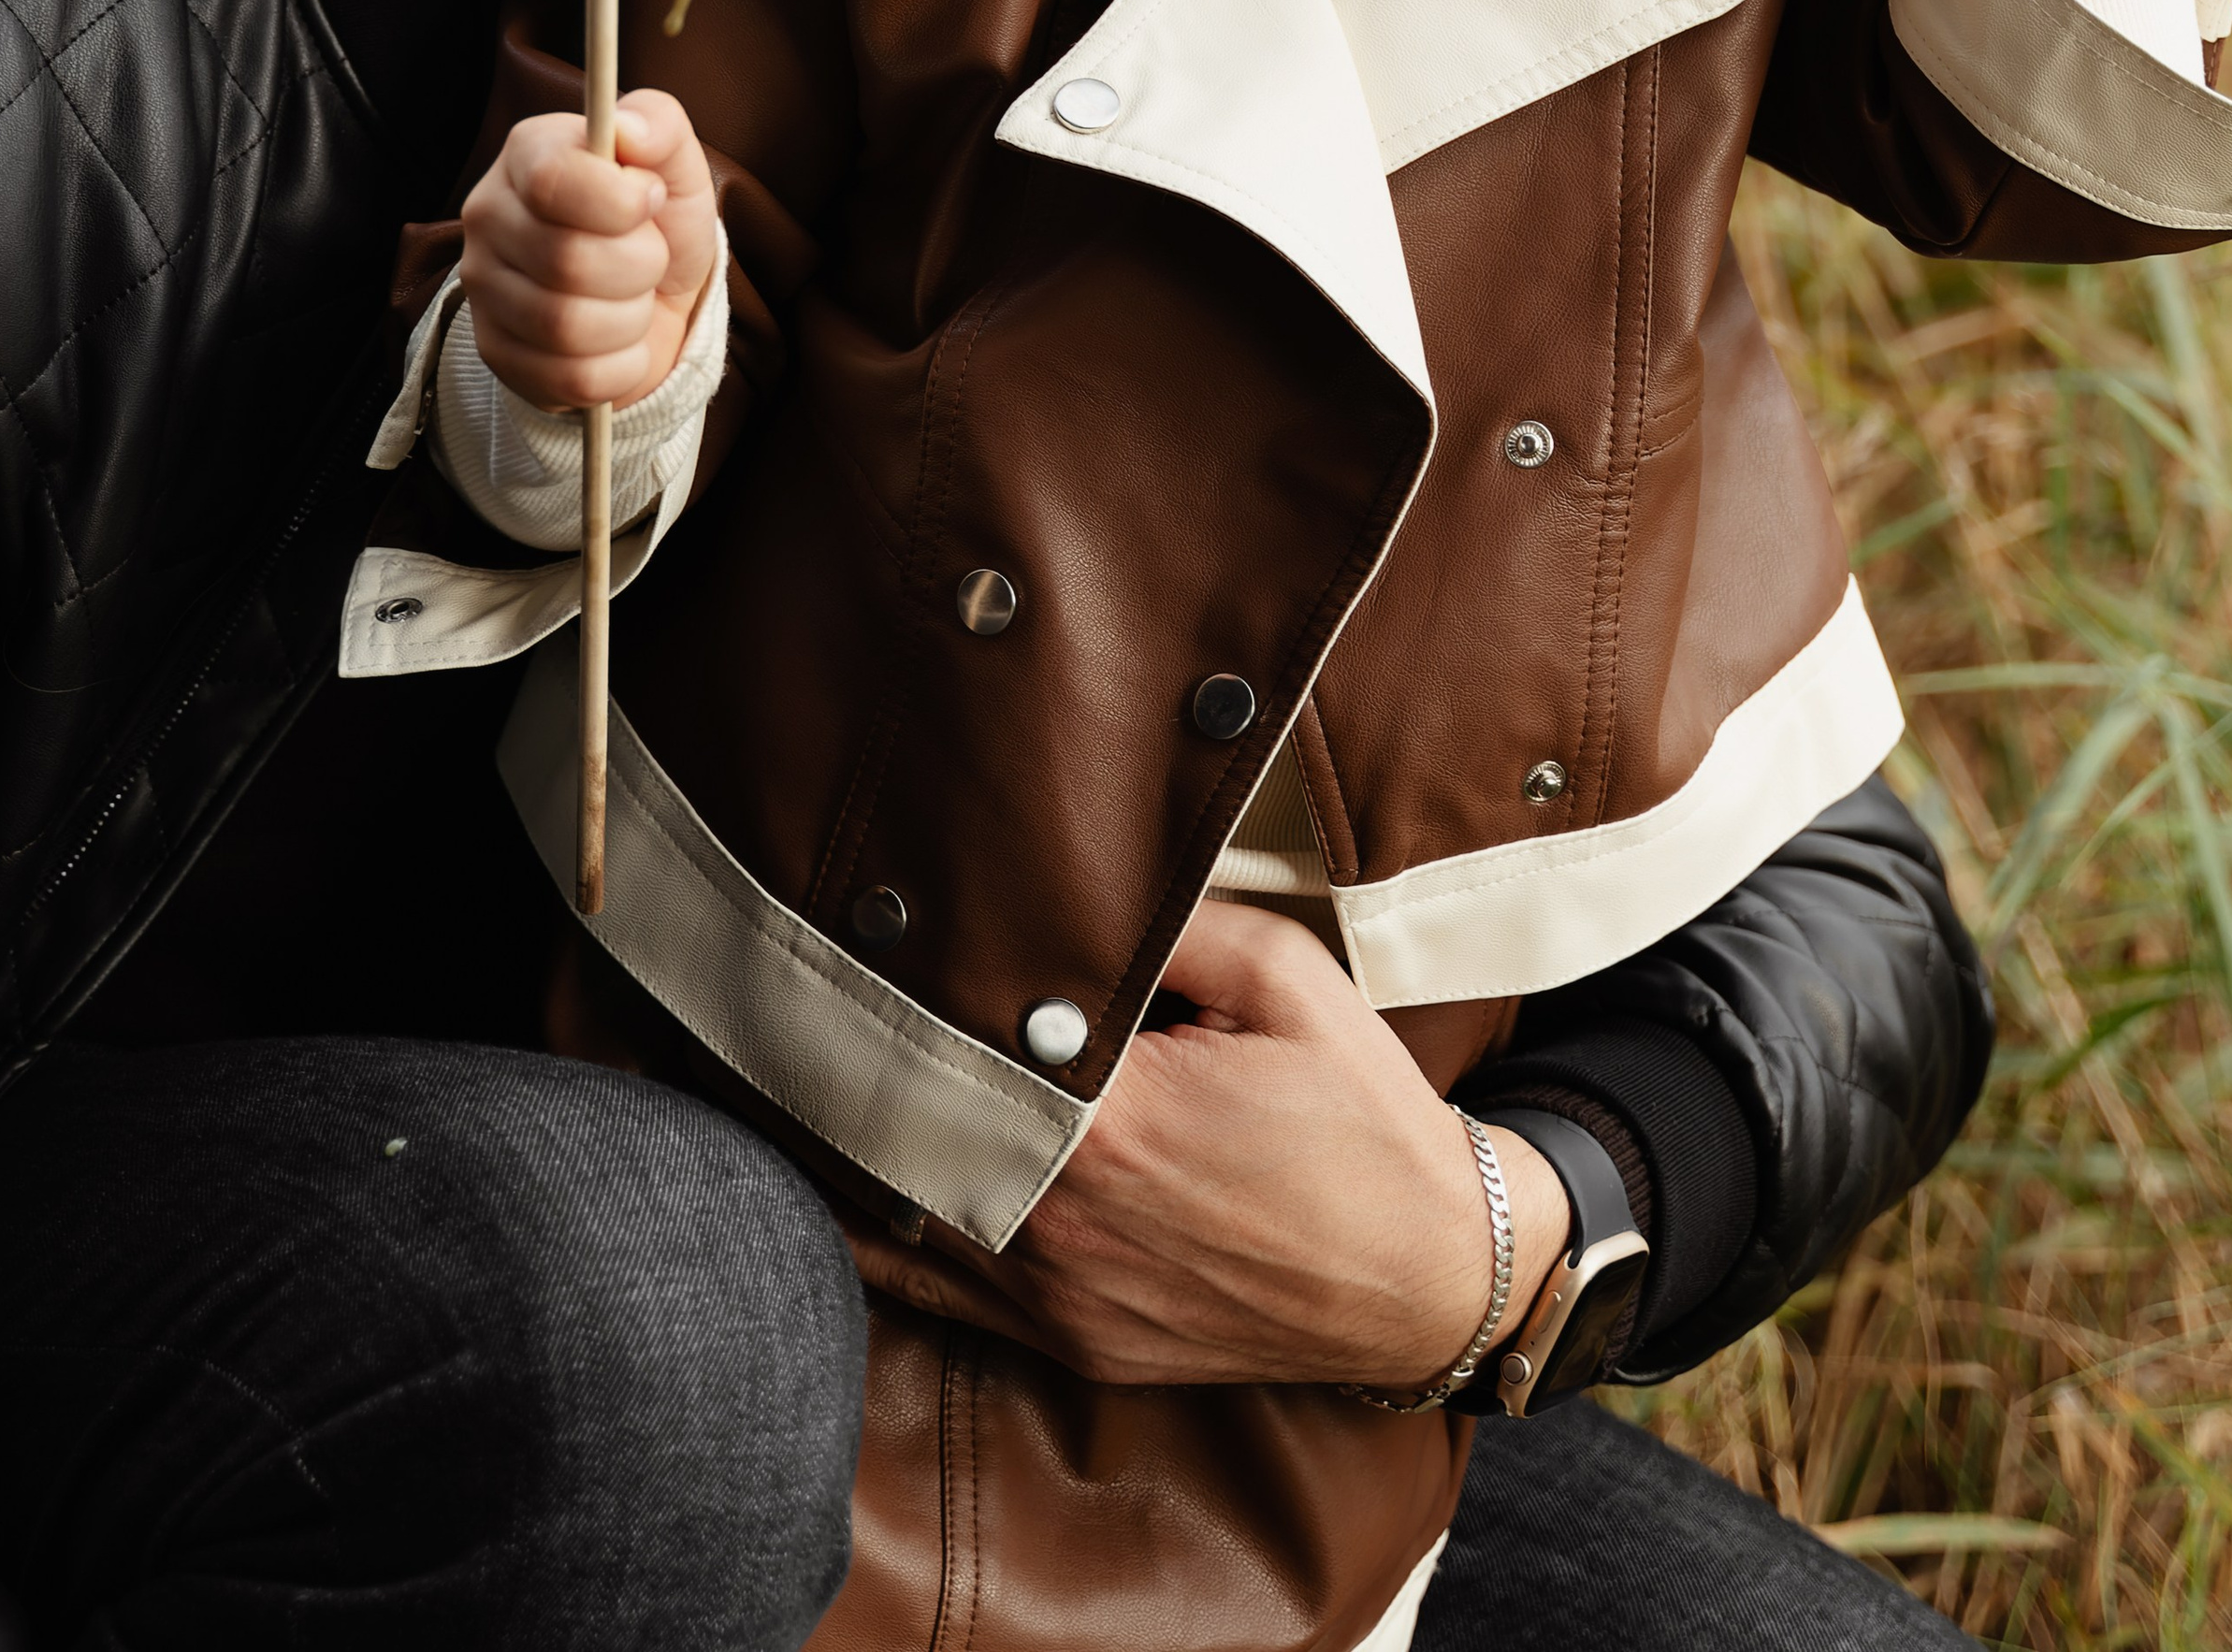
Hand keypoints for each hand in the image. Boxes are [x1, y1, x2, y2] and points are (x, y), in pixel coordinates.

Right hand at [460, 94, 715, 413]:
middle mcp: (489, 216)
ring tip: (635, 297)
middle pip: (567, 261)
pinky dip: (620, 366)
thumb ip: (658, 125)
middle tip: (650, 256)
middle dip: (640, 266)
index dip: (618, 201)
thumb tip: (628, 130)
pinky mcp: (497, 353)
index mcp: (528, 154)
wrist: (659, 298)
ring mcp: (485, 289)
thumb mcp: (676, 163)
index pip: (552, 180)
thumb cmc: (658, 221)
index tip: (650, 200)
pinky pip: (570, 377)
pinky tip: (621, 341)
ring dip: (631, 318)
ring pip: (566, 326)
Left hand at [846, 900, 1569, 1388]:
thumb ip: (1174, 920)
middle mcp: (1065, 1221)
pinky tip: (850, 1180)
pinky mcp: (1072, 1342)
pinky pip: (939, 1296)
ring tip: (811, 1074)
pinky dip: (886, 1238)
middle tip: (803, 997)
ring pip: (905, 1221)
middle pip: (905, 1137)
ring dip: (859, 1149)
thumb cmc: (1363, 1122)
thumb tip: (1072, 888)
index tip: (853, 943)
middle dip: (855, 1067)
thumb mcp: (1288, 978)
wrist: (1428, 1278)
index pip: (950, 1049)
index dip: (891, 996)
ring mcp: (1061, 1296)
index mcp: (1110, 1124)